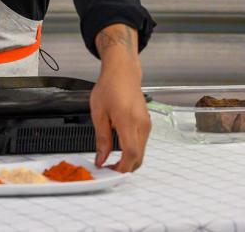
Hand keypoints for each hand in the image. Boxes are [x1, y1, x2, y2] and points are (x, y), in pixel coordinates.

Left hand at [89, 24, 149, 172]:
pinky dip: (132, 151)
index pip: (130, 152)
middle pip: (138, 157)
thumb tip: (101, 158)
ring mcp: (146, 125)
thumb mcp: (98, 113)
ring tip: (111, 160)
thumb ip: (101, 138)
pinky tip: (119, 149)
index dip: (121, 167)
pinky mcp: (146, 124)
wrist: (122, 73)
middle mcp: (141, 124)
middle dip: (125, 168)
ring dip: (128, 160)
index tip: (110, 172)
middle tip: (108, 169)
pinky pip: (141, 143)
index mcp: (128, 120)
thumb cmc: (109, 87)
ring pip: (141, 151)